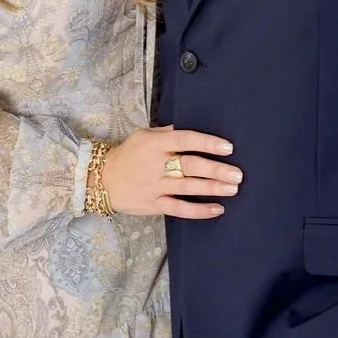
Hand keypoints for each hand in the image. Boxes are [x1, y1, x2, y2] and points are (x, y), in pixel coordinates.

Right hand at [101, 124, 241, 218]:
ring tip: (232, 188)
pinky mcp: (154, 204)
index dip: (207, 143)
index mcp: (155, 144)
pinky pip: (179, 208)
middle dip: (216, 170)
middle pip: (190, 166)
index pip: (185, 140)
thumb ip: (167, 133)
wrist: (101, 179)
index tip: (228, 148)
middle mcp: (157, 164)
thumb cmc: (127, 154)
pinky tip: (217, 209)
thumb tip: (191, 127)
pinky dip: (198, 210)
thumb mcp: (144, 135)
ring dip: (212, 188)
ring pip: (188, 187)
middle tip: (237, 174)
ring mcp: (155, 186)